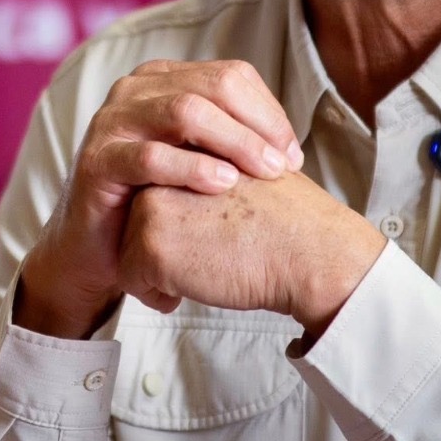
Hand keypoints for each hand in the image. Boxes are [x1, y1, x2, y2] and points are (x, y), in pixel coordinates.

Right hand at [15, 60, 303, 338]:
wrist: (100, 249)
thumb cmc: (159, 202)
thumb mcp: (198, 162)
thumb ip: (232, 141)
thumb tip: (289, 146)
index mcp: (163, 81)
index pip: (230, 75)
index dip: (269, 111)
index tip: (293, 155)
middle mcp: (135, 90)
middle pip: (212, 87)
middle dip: (256, 125)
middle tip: (284, 165)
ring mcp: (111, 121)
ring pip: (184, 111)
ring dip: (233, 141)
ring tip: (264, 173)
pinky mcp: (97, 161)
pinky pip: (150, 156)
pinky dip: (192, 167)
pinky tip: (223, 184)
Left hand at [117, 170, 385, 335]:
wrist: (311, 250)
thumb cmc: (287, 220)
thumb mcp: (242, 174)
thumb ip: (205, 173)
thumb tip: (180, 206)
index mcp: (185, 146)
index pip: (157, 194)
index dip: (181, 224)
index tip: (212, 237)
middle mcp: (162, 167)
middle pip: (139, 221)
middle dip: (166, 246)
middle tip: (210, 254)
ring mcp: (152, 203)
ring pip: (129, 250)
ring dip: (159, 272)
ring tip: (205, 269)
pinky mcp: (152, 241)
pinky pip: (132, 280)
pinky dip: (158, 294)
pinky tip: (190, 291)